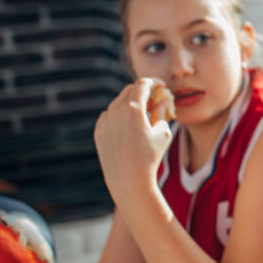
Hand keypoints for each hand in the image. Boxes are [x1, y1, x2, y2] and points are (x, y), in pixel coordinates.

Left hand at [94, 79, 171, 203]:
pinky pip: (109, 116)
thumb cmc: (150, 157)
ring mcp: (105, 120)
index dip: (154, 82)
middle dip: (142, 91)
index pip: (143, 84)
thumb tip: (163, 100)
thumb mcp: (163, 133)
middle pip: (129, 90)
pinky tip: (129, 127)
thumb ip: (162, 112)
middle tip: (154, 99)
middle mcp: (115, 110)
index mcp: (133, 108)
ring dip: (131, 103)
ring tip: (143, 115)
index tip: (161, 86)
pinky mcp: (99, 131)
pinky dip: (120, 115)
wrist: (128, 180)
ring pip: (118, 102)